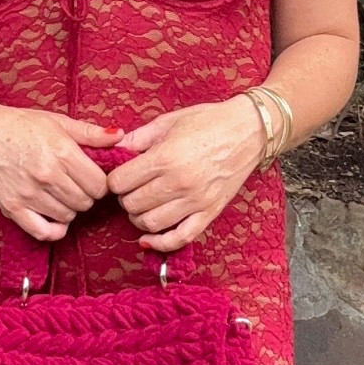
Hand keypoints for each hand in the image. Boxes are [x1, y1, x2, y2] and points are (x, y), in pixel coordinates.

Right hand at [0, 101, 122, 241]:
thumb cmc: (20, 125)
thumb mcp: (58, 122)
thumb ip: (90, 133)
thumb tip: (120, 137)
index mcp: (62, 152)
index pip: (99, 185)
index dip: (100, 183)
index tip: (92, 178)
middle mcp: (48, 175)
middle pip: (85, 202)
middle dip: (86, 195)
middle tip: (76, 185)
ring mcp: (30, 194)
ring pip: (68, 216)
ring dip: (69, 208)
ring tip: (61, 195)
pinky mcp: (13, 207)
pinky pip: (43, 232)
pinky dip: (54, 230)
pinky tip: (55, 218)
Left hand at [105, 97, 265, 252]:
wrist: (249, 131)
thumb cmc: (209, 122)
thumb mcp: (169, 121)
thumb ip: (139, 138)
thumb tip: (115, 149)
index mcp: (165, 157)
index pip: (120, 182)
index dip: (114, 180)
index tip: (120, 176)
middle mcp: (178, 183)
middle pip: (132, 204)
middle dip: (125, 197)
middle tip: (131, 189)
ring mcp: (195, 201)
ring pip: (150, 223)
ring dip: (138, 218)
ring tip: (142, 205)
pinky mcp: (209, 213)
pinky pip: (180, 238)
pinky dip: (160, 243)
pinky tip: (148, 239)